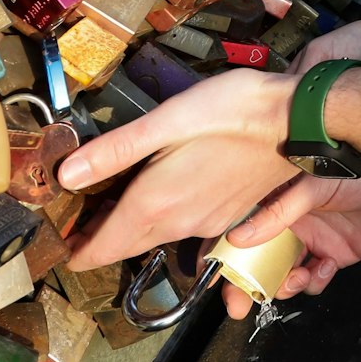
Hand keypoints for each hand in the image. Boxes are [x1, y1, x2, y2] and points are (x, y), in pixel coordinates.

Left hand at [60, 68, 298, 270]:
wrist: (299, 120)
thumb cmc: (235, 111)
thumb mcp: (167, 120)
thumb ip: (115, 150)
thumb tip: (67, 173)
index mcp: (155, 204)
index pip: (102, 249)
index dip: (76, 250)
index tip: (61, 241)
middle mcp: (179, 223)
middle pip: (127, 245)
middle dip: (100, 238)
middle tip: (81, 219)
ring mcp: (207, 222)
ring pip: (157, 236)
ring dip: (133, 227)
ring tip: (115, 203)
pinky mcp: (230, 214)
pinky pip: (186, 227)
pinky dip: (165, 218)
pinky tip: (166, 193)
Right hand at [216, 156, 360, 318]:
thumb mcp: (315, 185)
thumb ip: (278, 212)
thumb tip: (238, 237)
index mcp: (280, 195)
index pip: (241, 226)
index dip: (224, 252)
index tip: (214, 276)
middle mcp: (293, 218)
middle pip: (258, 257)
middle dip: (248, 282)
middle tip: (242, 303)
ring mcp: (315, 236)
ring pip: (284, 272)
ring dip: (283, 284)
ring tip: (296, 278)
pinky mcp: (337, 252)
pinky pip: (315, 278)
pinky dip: (315, 281)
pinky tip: (327, 267)